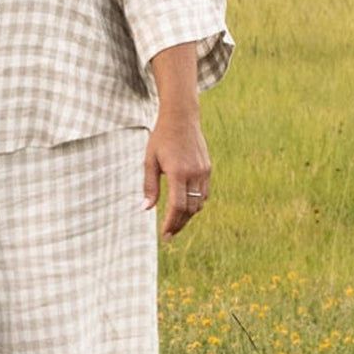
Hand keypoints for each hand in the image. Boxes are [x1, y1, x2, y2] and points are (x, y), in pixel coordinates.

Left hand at [143, 111, 210, 241]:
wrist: (181, 118)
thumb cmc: (161, 138)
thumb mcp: (150, 161)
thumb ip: (149, 186)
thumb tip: (146, 209)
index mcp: (178, 172)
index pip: (177, 206)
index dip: (172, 223)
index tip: (165, 235)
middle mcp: (194, 174)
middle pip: (190, 209)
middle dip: (179, 224)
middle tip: (169, 234)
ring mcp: (204, 171)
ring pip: (199, 203)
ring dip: (188, 216)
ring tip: (176, 223)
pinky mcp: (208, 169)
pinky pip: (204, 193)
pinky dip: (196, 203)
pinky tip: (186, 207)